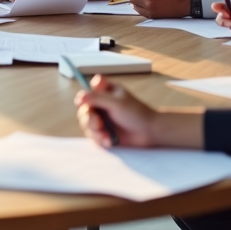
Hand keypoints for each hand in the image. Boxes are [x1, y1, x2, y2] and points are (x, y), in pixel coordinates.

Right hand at [74, 75, 205, 148]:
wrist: (150, 132)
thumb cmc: (137, 113)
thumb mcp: (117, 103)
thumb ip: (97, 98)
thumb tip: (80, 96)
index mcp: (107, 91)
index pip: (91, 88)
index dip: (85, 94)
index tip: (82, 101)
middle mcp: (102, 103)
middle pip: (85, 108)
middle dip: (89, 118)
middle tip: (98, 123)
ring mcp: (103, 118)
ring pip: (86, 123)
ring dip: (94, 131)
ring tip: (105, 136)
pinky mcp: (104, 131)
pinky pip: (93, 135)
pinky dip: (100, 139)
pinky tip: (109, 141)